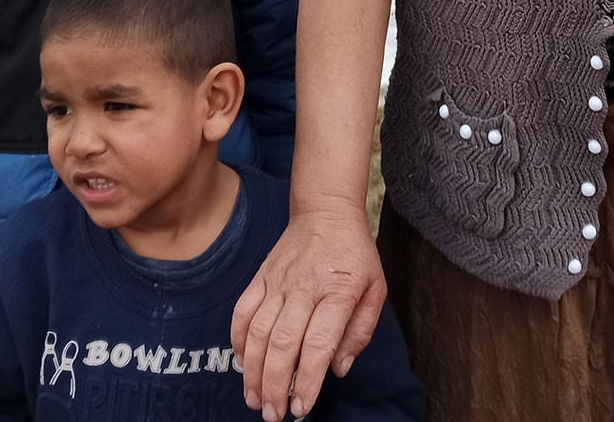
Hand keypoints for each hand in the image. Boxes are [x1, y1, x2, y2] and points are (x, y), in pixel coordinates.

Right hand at [231, 201, 386, 420]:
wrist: (326, 210)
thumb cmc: (355, 254)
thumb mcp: (375, 288)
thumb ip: (360, 331)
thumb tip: (338, 369)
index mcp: (337, 293)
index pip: (317, 345)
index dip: (307, 381)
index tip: (300, 407)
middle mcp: (304, 288)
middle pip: (282, 344)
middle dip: (274, 385)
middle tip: (273, 414)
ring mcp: (278, 282)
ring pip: (258, 332)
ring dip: (253, 370)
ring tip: (254, 399)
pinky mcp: (261, 277)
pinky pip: (242, 312)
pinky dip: (238, 340)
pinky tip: (241, 362)